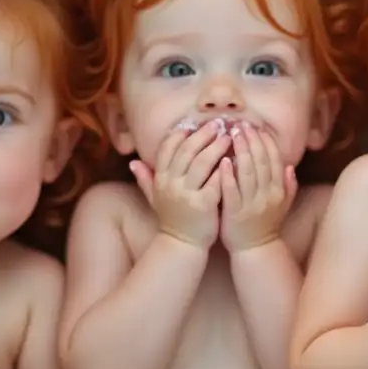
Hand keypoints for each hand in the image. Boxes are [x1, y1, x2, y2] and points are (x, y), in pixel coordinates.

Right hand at [129, 121, 230, 248]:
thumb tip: (132, 162)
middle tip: (218, 124)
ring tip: (229, 137)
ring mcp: (186, 194)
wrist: (182, 245)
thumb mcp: (155, 197)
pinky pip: (215, 180)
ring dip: (216, 146)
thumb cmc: (173, 218)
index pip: (167, 147)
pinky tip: (235, 158)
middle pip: (187, 150)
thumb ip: (145, 178)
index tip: (194, 123)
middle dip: (203, 134)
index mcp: (160, 178)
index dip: (181, 133)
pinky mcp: (203, 204)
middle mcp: (170, 184)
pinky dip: (224, 168)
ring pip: (202, 162)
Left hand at [220, 122, 296, 253]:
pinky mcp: (235, 212)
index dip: (266, 142)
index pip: (274, 160)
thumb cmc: (266, 223)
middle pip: (261, 162)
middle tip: (241, 125)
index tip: (257, 127)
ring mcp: (251, 204)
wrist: (255, 249)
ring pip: (247, 173)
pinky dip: (228, 175)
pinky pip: (231, 190)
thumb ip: (288, 185)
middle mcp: (267, 195)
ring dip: (241, 152)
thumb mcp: (283, 204)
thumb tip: (290, 166)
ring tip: (232, 135)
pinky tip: (223, 161)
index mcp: (278, 190)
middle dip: (252, 141)